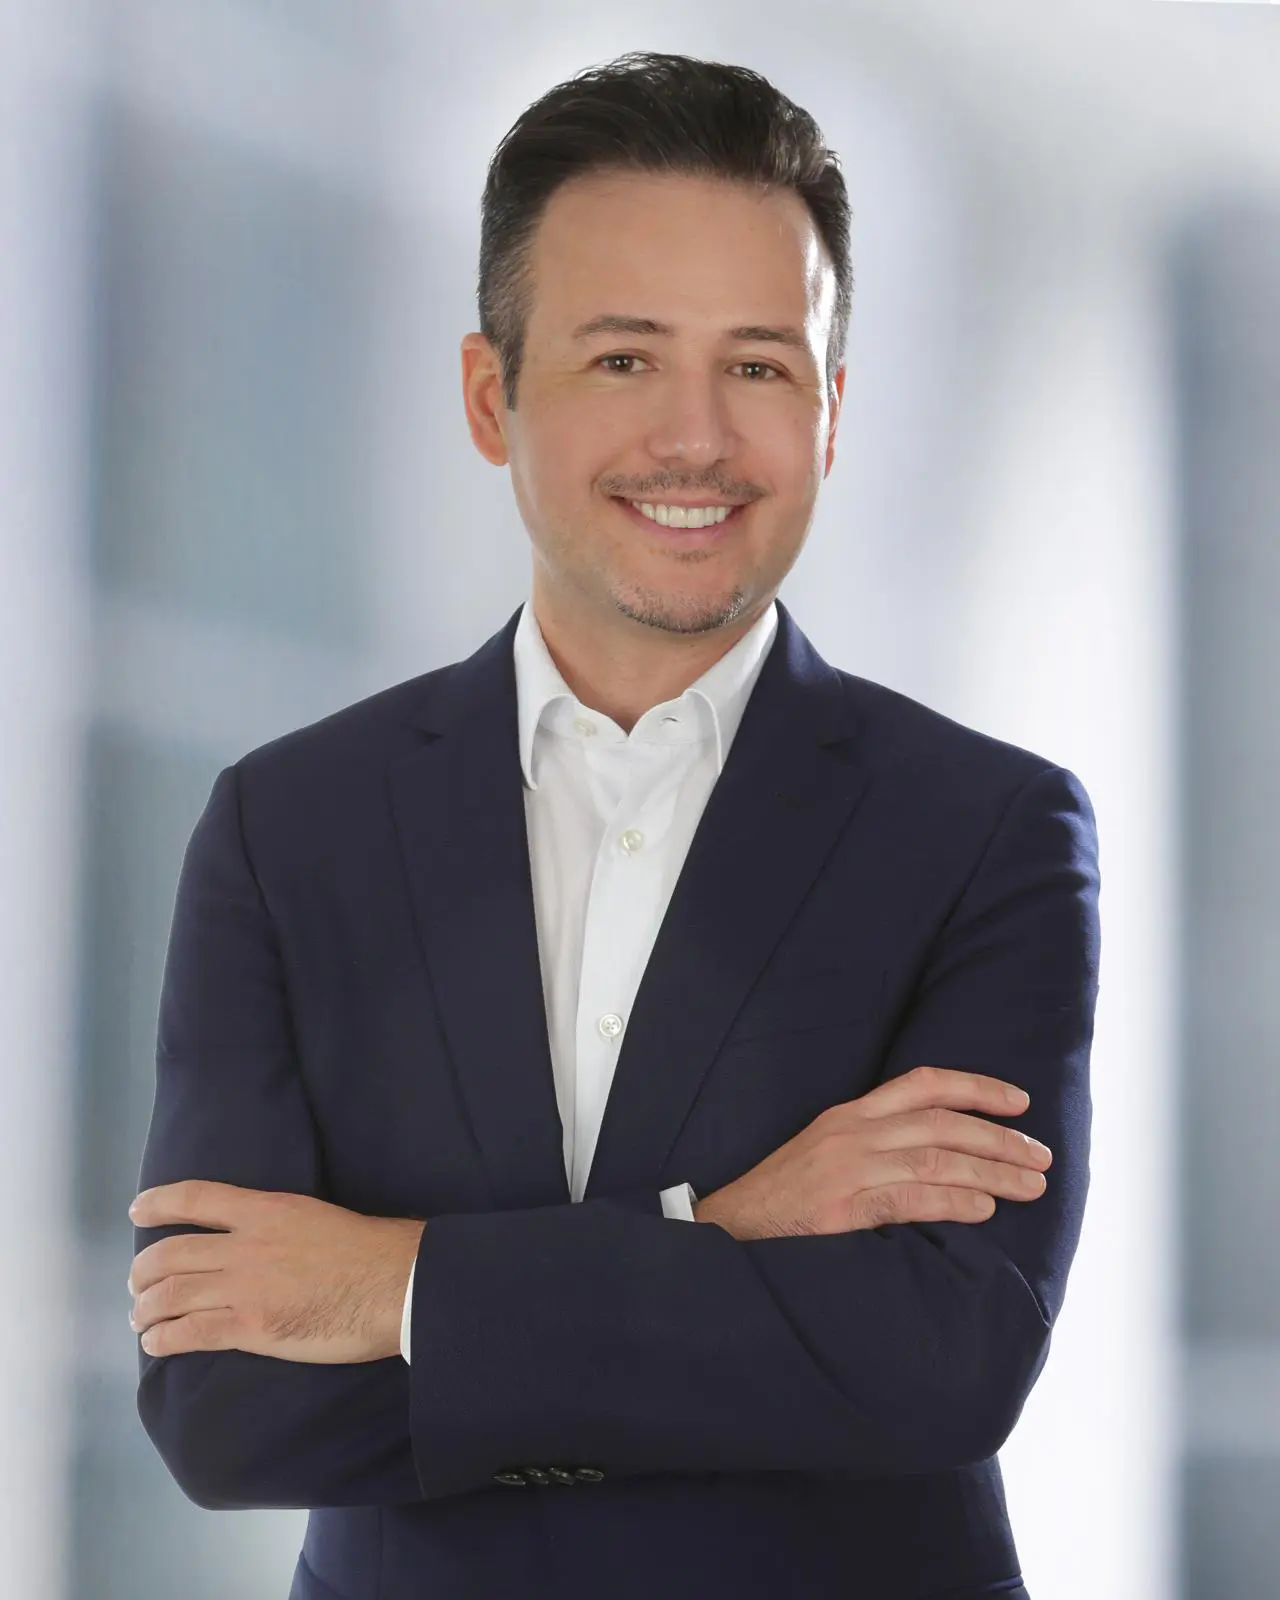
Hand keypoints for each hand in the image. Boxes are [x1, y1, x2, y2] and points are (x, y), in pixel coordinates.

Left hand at [127, 1181, 425, 1363]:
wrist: (395, 1283)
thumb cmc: (367, 1251)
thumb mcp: (314, 1216)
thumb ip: (278, 1224)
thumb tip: (256, 1238)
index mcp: (267, 1210)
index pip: (197, 1198)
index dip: (159, 1203)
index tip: (137, 1210)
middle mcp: (247, 1244)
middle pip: (172, 1252)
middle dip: (144, 1271)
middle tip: (138, 1285)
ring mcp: (247, 1287)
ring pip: (172, 1294)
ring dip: (146, 1308)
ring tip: (141, 1318)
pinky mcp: (253, 1327)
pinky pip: (191, 1332)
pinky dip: (164, 1338)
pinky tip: (157, 1343)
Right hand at [693, 1064, 1051, 1240]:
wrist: (728, 1228)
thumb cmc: (784, 1198)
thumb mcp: (827, 1154)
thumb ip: (876, 1147)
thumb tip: (941, 1156)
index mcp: (849, 1114)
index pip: (923, 1084)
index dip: (977, 1088)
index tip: (1020, 1101)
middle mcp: (851, 1132)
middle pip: (941, 1122)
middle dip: (999, 1138)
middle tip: (1042, 1156)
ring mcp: (846, 1167)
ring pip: (935, 1159)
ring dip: (991, 1172)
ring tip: (1030, 1187)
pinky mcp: (841, 1207)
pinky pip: (909, 1197)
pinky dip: (952, 1202)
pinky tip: (983, 1209)